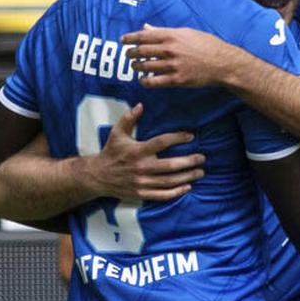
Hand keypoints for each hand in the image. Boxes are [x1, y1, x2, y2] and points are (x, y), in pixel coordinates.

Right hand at [79, 103, 204, 201]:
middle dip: (189, 162)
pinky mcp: (141, 193)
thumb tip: (141, 105)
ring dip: (187, 177)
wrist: (97, 176)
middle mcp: (141, 167)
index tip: (191, 136)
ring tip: (200, 172)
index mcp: (137, 151)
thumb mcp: (117, 133)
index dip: (178, 138)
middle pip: (170, 165)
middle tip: (202, 158)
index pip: (162, 142)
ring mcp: (141, 182)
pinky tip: (188, 187)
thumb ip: (129, 118)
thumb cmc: (110, 152)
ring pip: (169, 181)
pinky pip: (162, 195)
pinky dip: (176, 192)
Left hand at [121, 25, 240, 88]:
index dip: (130, 38)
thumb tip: (146, 28)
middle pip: (141, 51)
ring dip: (136, 67)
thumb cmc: (207, 45)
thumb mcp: (187, 32)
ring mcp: (173, 65)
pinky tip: (144, 80)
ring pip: (145, 67)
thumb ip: (165, 31)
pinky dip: (145, 81)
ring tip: (135, 67)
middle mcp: (170, 49)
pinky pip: (154, 82)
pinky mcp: (177, 79)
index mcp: (172, 35)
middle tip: (128, 55)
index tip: (123, 41)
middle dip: (131, 54)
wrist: (223, 63)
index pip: (144, 36)